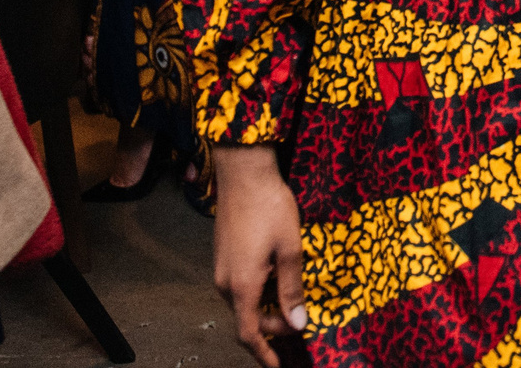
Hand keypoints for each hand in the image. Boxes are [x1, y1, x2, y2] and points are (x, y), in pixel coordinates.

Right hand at [212, 145, 304, 366]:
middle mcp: (225, 282)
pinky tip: (277, 281)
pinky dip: (258, 293)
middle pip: (247, 319)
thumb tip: (298, 324)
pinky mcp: (224, 255)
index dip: (264, 354)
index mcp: (241, 286)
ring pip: (243, 302)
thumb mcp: (290, 250)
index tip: (278, 366)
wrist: (244, 172)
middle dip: (272, 329)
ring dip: (265, 309)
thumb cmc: (269, 207)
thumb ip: (292, 289)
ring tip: (291, 305)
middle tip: (299, 324)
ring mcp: (221, 268)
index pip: (249, 334)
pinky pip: (239, 286)